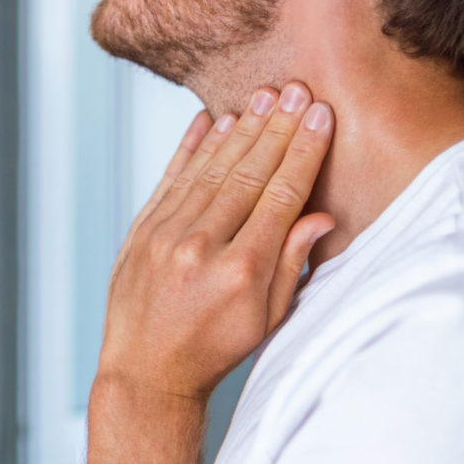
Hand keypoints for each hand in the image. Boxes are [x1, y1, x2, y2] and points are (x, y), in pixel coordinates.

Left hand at [96, 81, 334, 401]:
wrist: (145, 372)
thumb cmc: (214, 350)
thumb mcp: (267, 319)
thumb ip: (293, 264)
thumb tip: (321, 217)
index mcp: (241, 271)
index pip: (281, 196)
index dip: (304, 153)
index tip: (321, 117)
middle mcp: (201, 246)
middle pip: (249, 173)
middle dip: (278, 128)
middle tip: (298, 90)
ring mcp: (166, 235)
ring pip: (211, 169)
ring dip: (241, 129)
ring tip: (265, 97)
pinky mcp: (141, 231)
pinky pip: (171, 178)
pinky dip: (192, 147)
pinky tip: (212, 119)